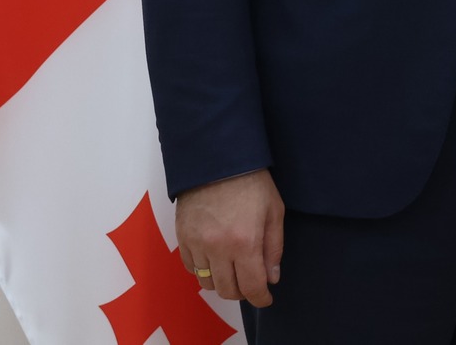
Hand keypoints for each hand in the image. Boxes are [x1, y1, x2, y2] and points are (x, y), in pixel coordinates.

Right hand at [176, 168, 284, 307]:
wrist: (217, 158)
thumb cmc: (252, 181)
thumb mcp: (274, 210)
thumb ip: (274, 247)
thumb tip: (272, 277)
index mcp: (245, 242)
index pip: (251, 287)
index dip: (261, 298)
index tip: (266, 298)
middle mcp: (218, 248)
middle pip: (227, 290)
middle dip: (242, 291)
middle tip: (250, 282)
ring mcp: (197, 244)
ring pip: (206, 283)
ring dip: (221, 282)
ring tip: (232, 269)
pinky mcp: (181, 237)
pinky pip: (190, 267)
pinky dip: (202, 270)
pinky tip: (213, 258)